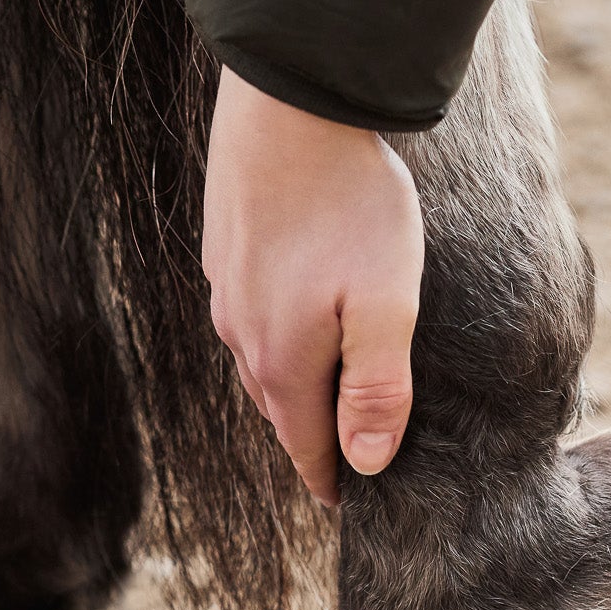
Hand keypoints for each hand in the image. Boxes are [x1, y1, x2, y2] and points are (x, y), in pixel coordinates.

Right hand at [202, 68, 424, 504]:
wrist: (289, 104)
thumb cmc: (351, 205)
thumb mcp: (386, 303)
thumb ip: (377, 386)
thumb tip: (364, 462)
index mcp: (281, 359)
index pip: (306, 446)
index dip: (332, 479)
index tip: (350, 505)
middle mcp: (240, 332)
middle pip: (280, 407)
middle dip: (313, 436)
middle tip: (346, 457)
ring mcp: (225, 286)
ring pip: (260, 357)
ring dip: (293, 382)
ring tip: (325, 395)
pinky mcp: (224, 245)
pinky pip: (250, 310)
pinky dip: (278, 330)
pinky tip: (299, 313)